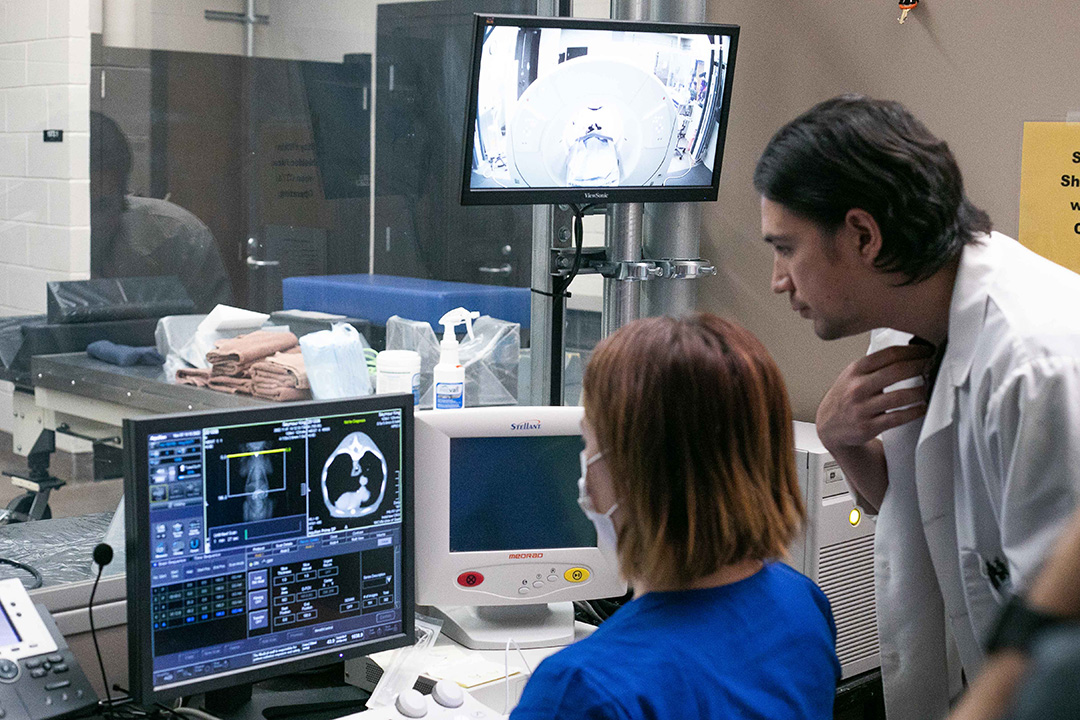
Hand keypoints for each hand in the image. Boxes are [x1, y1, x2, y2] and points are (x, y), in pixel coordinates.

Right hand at [817, 344, 933, 451]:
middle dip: (920, 366)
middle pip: (897, 371)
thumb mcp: (852, 375)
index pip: (889, 354)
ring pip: (900, 396)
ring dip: (920, 391)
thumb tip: (908, 350)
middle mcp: (857, 387)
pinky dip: (914, 411)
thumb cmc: (845, 398)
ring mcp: (862, 408)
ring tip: (928, 387)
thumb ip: (874, 364)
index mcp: (855, 370)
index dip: (913, 351)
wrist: (828, 426)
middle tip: (932, 366)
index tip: (926, 350)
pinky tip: (922, 407)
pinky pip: (898, 418)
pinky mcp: (868, 427)